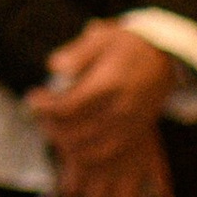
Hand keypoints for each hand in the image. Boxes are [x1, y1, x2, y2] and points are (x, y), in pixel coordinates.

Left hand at [27, 21, 174, 196]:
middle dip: (50, 127)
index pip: (69, 107)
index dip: (45, 107)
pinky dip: (84, 160)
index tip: (32, 98)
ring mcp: (129, 129)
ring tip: (53, 129)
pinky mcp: (135, 139)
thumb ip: (78, 53)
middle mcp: (121, 111)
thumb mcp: (103, 37)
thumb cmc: (127, 46)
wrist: (163, 58)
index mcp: (111, 86)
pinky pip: (106, 160)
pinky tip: (70, 148)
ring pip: (88, 153)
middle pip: (75, 133)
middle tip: (39, 114)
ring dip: (64, 146)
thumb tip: (55, 66)